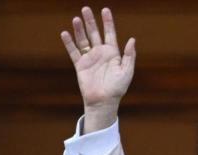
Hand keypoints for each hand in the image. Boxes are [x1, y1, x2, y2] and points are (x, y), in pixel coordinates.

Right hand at [59, 7, 135, 132]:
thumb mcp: (127, 71)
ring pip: (83, 40)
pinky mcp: (80, 65)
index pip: (110, 33)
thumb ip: (129, 55)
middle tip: (86, 9)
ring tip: (76, 18)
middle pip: (94, 33)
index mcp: (113, 53)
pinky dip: (69, 43)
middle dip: (91, 21)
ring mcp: (90, 58)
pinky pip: (74, 52)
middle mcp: (100, 53)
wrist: (104, 101)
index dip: (108, 22)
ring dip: (79, 29)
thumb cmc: (117, 88)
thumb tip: (132, 39)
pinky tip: (65, 33)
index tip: (105, 10)